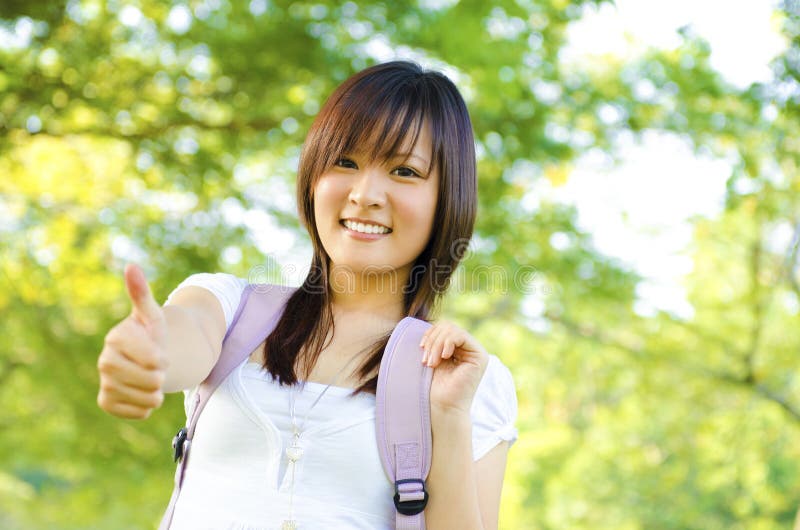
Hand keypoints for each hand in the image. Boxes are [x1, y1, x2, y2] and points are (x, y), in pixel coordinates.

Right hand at [97, 264, 168, 418]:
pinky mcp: (106, 402)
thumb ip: (142, 294)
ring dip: (157, 391)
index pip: (153, 358)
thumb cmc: (151, 334)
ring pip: (147, 398)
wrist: (146, 358)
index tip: (160, 352)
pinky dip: (148, 406)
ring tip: (152, 380)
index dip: (164, 358)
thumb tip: (131, 266)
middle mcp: (105, 360)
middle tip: (158, 368)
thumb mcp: (152, 314)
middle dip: (162, 375)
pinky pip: (139, 412)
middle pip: (151, 380)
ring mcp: (105, 382)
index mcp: (116, 337)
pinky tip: (142, 393)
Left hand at [419, 320, 488, 415]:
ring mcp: (476, 352)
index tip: (421, 349)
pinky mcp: (480, 356)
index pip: (444, 327)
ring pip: (452, 330)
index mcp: (457, 348)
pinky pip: (461, 336)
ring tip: (431, 362)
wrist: (442, 407)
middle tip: (425, 359)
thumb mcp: (431, 357)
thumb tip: (427, 323)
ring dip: (437, 344)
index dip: (430, 334)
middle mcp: (469, 348)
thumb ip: (434, 341)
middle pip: (448, 326)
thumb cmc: (434, 387)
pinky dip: (447, 343)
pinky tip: (443, 357)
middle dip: (433, 340)